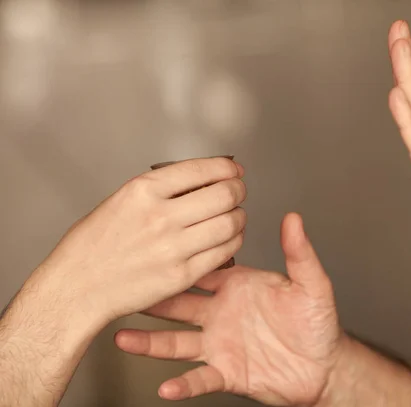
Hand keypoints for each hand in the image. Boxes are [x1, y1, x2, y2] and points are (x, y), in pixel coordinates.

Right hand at [32, 157, 246, 329]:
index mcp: (143, 191)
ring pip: (229, 223)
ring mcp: (173, 248)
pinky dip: (233, 241)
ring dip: (239, 217)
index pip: (201, 169)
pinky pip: (224, 253)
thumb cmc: (94, 245)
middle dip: (238, 190)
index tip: (234, 171)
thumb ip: (162, 189)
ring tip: (235, 216)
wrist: (77, 287)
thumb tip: (203, 180)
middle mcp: (160, 216)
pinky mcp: (181, 275)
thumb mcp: (122, 200)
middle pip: (223, 195)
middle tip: (238, 192)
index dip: (227, 169)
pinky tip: (229, 238)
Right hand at [114, 213, 343, 405]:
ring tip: (123, 339)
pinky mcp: (226, 372)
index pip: (201, 270)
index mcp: (237, 287)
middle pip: (179, 304)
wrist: (325, 365)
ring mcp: (220, 344)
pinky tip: (166, 386)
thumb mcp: (311, 284)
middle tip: (126, 288)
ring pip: (177, 341)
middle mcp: (222, 314)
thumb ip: (299, 253)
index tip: (156, 248)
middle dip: (153, 297)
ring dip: (150, 342)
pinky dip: (182, 384)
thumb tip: (293, 219)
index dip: (179, 260)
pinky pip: (199, 379)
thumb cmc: (316, 322)